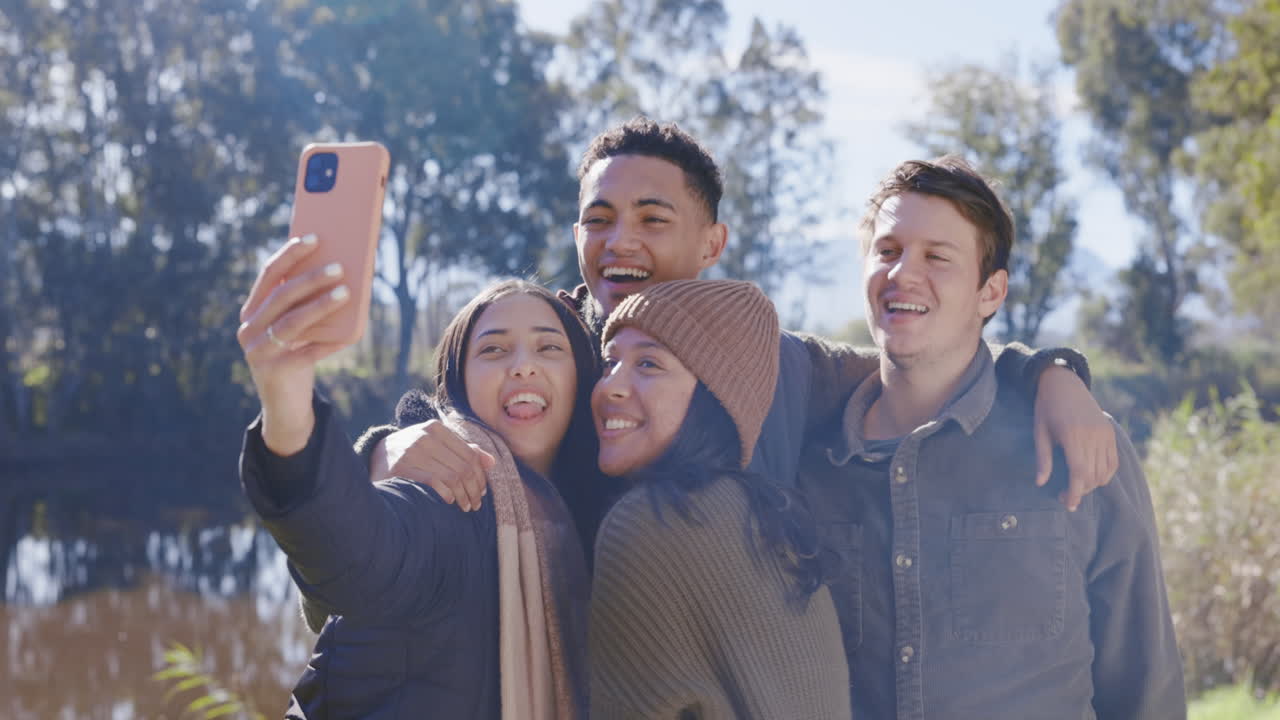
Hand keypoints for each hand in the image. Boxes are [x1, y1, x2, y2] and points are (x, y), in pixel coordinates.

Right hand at [237, 234, 350, 454]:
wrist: (284, 403)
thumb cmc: (295, 354)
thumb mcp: (294, 326)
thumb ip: (304, 304)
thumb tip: (340, 270)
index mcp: (252, 310)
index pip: (268, 274)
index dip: (290, 254)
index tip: (313, 237)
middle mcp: (249, 328)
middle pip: (281, 296)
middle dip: (310, 278)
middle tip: (339, 267)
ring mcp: (258, 351)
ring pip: (292, 322)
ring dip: (320, 305)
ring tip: (346, 293)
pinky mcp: (275, 372)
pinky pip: (308, 353)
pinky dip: (329, 342)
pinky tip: (350, 334)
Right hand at [375, 421, 496, 510]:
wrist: (376, 457)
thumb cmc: (412, 452)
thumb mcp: (436, 445)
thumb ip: (463, 450)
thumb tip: (491, 462)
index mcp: (435, 428)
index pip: (469, 454)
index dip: (480, 475)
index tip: (481, 491)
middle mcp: (424, 436)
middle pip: (463, 467)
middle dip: (473, 489)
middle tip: (475, 503)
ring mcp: (411, 451)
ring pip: (451, 476)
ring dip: (463, 495)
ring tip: (465, 506)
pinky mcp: (401, 468)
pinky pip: (433, 482)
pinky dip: (446, 493)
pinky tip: (450, 500)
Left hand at [1033, 366, 1118, 510]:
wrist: (1064, 383)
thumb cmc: (1046, 408)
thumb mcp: (1039, 432)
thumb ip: (1042, 458)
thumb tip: (1041, 483)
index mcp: (1073, 435)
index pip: (1079, 473)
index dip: (1075, 492)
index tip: (1067, 503)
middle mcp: (1092, 435)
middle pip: (1093, 475)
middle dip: (1081, 491)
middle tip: (1065, 497)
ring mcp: (1104, 434)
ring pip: (1105, 471)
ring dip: (1092, 484)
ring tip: (1076, 487)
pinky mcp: (1110, 432)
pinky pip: (1113, 461)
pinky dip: (1105, 474)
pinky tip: (1091, 478)